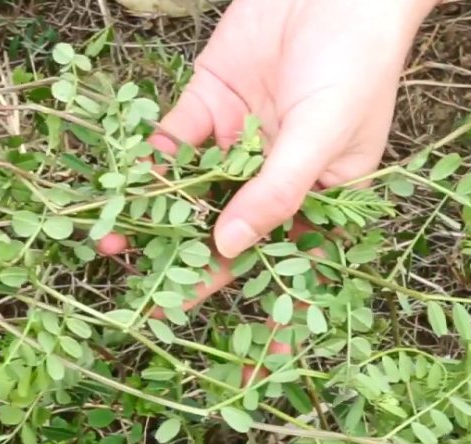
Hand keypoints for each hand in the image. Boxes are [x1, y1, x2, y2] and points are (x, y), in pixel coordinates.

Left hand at [99, 0, 437, 307]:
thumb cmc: (356, 60)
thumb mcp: (324, 135)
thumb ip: (275, 191)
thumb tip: (228, 247)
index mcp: (315, 195)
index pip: (286, 263)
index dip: (264, 308)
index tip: (241, 354)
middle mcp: (269, 176)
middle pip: (223, 232)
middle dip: (187, 266)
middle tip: (149, 300)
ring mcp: (235, 142)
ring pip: (187, 193)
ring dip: (151, 218)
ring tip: (114, 247)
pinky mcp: (206, 105)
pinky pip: (170, 143)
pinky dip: (145, 165)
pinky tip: (119, 190)